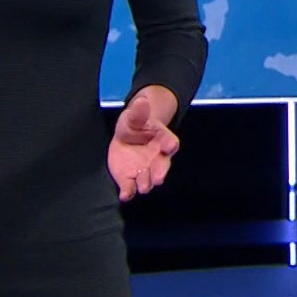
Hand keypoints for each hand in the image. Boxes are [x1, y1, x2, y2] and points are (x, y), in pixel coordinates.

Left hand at [108, 88, 179, 202]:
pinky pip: (130, 186)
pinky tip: (125, 195)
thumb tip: (141, 101)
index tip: (171, 146)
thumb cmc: (136, 124)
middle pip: (161, 167)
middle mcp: (157, 158)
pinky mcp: (129, 178)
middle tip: (158, 179)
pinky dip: (128, 192)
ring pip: (147, 180)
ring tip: (143, 187)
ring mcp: (144, 170)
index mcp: (163, 140)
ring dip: (146, 183)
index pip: (170, 142)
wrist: (127, 137)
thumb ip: (139, 111)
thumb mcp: (136, 114)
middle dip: (160, 173)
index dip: (170, 144)